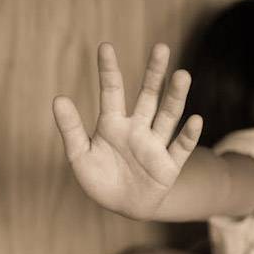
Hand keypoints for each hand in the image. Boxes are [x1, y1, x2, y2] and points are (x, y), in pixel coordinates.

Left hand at [52, 43, 202, 219]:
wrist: (123, 207)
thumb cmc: (100, 178)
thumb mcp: (80, 155)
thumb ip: (71, 128)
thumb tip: (58, 98)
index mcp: (112, 124)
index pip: (112, 91)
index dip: (108, 70)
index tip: (105, 46)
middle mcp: (137, 129)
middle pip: (148, 96)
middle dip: (154, 74)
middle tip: (161, 48)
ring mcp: (155, 145)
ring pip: (167, 116)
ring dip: (174, 97)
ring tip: (182, 75)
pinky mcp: (169, 165)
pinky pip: (180, 148)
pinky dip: (187, 135)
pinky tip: (195, 120)